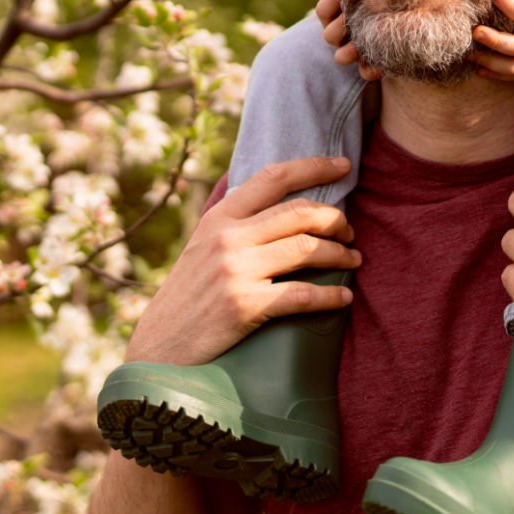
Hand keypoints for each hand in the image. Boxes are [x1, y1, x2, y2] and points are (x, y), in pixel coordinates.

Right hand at [125, 155, 361, 366]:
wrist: (160, 348)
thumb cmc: (188, 296)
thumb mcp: (200, 245)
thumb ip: (231, 219)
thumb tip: (266, 191)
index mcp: (218, 217)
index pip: (274, 178)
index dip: (314, 167)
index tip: (344, 165)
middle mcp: (227, 238)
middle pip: (300, 213)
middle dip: (335, 219)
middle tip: (350, 232)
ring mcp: (236, 271)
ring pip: (307, 249)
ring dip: (340, 254)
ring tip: (353, 259)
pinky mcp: (245, 306)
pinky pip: (302, 295)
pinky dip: (331, 296)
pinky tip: (345, 297)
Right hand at [317, 0, 382, 81]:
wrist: (407, 15)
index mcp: (336, 13)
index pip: (323, 10)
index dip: (329, 5)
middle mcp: (341, 34)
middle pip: (329, 35)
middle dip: (337, 29)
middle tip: (347, 20)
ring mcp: (353, 50)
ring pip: (341, 56)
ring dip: (347, 52)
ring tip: (357, 49)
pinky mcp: (370, 64)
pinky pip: (365, 72)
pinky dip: (369, 70)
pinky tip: (378, 69)